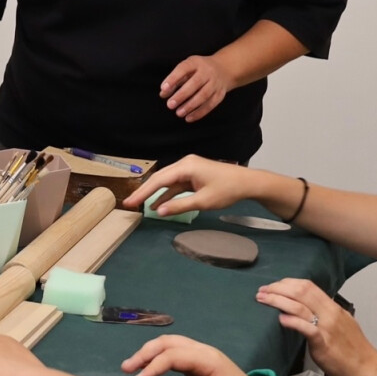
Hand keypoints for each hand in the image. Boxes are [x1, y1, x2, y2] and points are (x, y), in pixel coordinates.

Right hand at [122, 335, 269, 375]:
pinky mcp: (198, 360)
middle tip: (126, 367)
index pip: (174, 355)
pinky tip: (145, 366)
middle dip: (145, 353)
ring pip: (169, 343)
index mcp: (209, 360)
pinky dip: (156, 356)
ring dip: (148, 352)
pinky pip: (173, 351)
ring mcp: (201, 353)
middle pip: (168, 342)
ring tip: (130, 365)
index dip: (154, 366)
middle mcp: (203, 351)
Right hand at [124, 155, 262, 216]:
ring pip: (167, 181)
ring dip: (155, 193)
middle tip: (129, 203)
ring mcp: (189, 169)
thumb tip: (158, 211)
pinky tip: (158, 204)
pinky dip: (167, 194)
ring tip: (140, 205)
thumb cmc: (228, 190)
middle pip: (159, 178)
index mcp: (186, 166)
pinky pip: (176, 184)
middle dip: (144, 191)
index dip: (143, 192)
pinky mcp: (193, 175)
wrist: (247, 182)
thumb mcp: (203, 201)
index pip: (159, 180)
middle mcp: (185, 164)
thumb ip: (179, 206)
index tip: (130, 202)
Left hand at [161, 54, 235, 122]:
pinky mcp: (220, 94)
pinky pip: (211, 104)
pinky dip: (199, 113)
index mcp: (195, 62)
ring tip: (178, 113)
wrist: (224, 69)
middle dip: (182, 95)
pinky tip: (189, 118)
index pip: (183, 69)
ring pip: (204, 95)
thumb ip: (174, 80)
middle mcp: (207, 71)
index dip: (173, 78)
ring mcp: (215, 82)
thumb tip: (163, 94)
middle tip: (170, 105)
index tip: (163, 88)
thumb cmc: (198, 70)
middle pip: (195, 83)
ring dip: (190, 106)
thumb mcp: (187, 69)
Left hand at [257, 278, 376, 375]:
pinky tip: (280, 319)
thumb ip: (325, 316)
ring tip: (263, 299)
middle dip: (278, 288)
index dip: (288, 283)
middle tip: (262, 290)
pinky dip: (292, 321)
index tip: (274, 286)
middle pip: (301, 291)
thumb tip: (307, 310)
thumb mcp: (342, 325)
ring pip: (299, 306)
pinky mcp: (323, 343)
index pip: (309, 286)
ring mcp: (327, 327)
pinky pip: (306, 328)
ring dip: (277, 300)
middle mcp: (330, 313)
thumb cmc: (353, 351)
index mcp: (334, 308)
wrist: (367, 368)